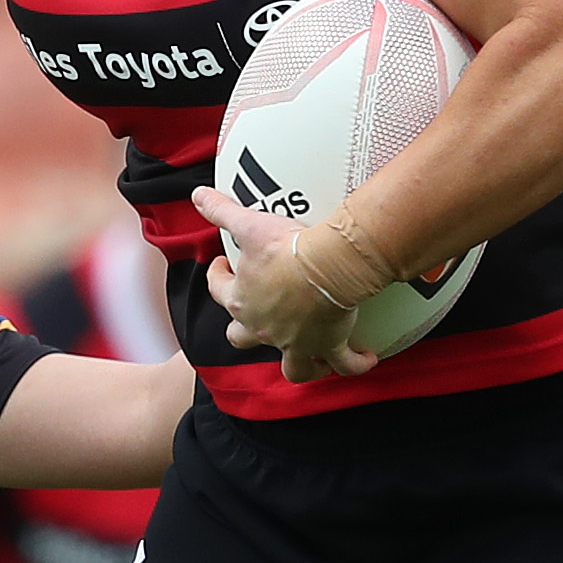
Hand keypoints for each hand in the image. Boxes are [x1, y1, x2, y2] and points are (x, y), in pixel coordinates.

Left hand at [192, 185, 378, 383]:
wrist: (329, 265)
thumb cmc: (289, 249)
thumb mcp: (250, 225)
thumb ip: (222, 211)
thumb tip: (198, 196)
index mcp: (242, 301)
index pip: (218, 291)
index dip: (218, 278)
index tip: (222, 266)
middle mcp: (264, 328)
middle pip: (242, 339)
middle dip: (245, 333)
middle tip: (258, 317)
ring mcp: (295, 343)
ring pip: (292, 366)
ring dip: (299, 362)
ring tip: (310, 355)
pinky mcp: (327, 346)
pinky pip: (342, 364)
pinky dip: (354, 364)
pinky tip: (364, 358)